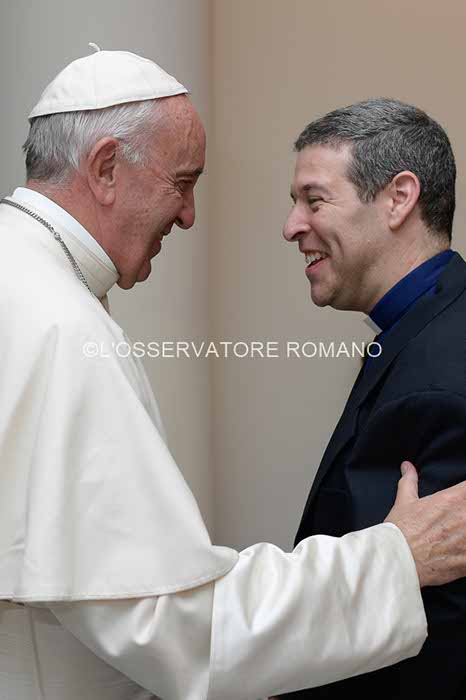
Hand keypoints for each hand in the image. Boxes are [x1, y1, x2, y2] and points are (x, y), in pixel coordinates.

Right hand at [385, 461, 465, 586]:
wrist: (397, 561)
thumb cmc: (400, 532)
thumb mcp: (404, 502)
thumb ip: (409, 481)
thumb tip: (408, 467)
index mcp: (452, 499)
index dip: (464, 493)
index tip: (461, 498)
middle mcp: (464, 517)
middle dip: (465, 513)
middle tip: (459, 519)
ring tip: (459, 534)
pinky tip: (460, 550)